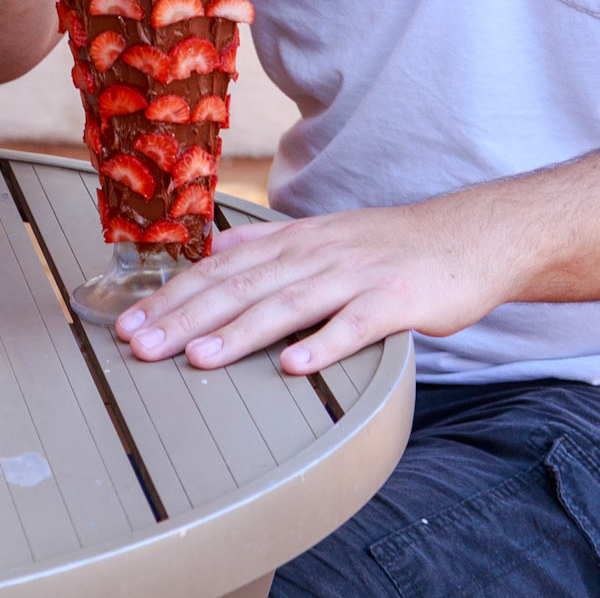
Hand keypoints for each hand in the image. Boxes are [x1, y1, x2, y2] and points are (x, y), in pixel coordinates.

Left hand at [115, 198, 508, 375]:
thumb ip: (271, 244)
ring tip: (198, 359)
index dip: (175, 295)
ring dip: (240, 332)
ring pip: (289, 304)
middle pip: (244, 286)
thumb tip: (215, 250)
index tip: (131, 322)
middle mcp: (320, 253)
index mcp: (299, 240)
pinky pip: (355, 325)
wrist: (469, 237)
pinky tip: (294, 365)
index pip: (223, 269)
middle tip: (141, 345)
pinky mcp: (396, 300)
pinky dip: (323, 344)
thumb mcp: (327, 234)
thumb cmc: (394, 246)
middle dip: (187, 316)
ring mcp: (357, 275)